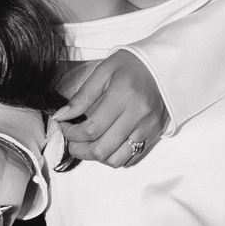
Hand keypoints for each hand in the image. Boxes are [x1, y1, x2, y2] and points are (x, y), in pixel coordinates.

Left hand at [55, 50, 167, 166]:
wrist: (163, 66)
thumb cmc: (131, 65)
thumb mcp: (103, 72)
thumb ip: (81, 97)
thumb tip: (61, 116)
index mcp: (122, 97)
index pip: (90, 129)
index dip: (71, 133)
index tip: (63, 126)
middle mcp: (137, 116)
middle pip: (101, 149)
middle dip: (79, 149)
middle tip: (72, 140)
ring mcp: (147, 129)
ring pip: (115, 160)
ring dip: (95, 157)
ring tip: (87, 144)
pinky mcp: (153, 135)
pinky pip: (130, 158)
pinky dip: (113, 156)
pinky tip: (105, 143)